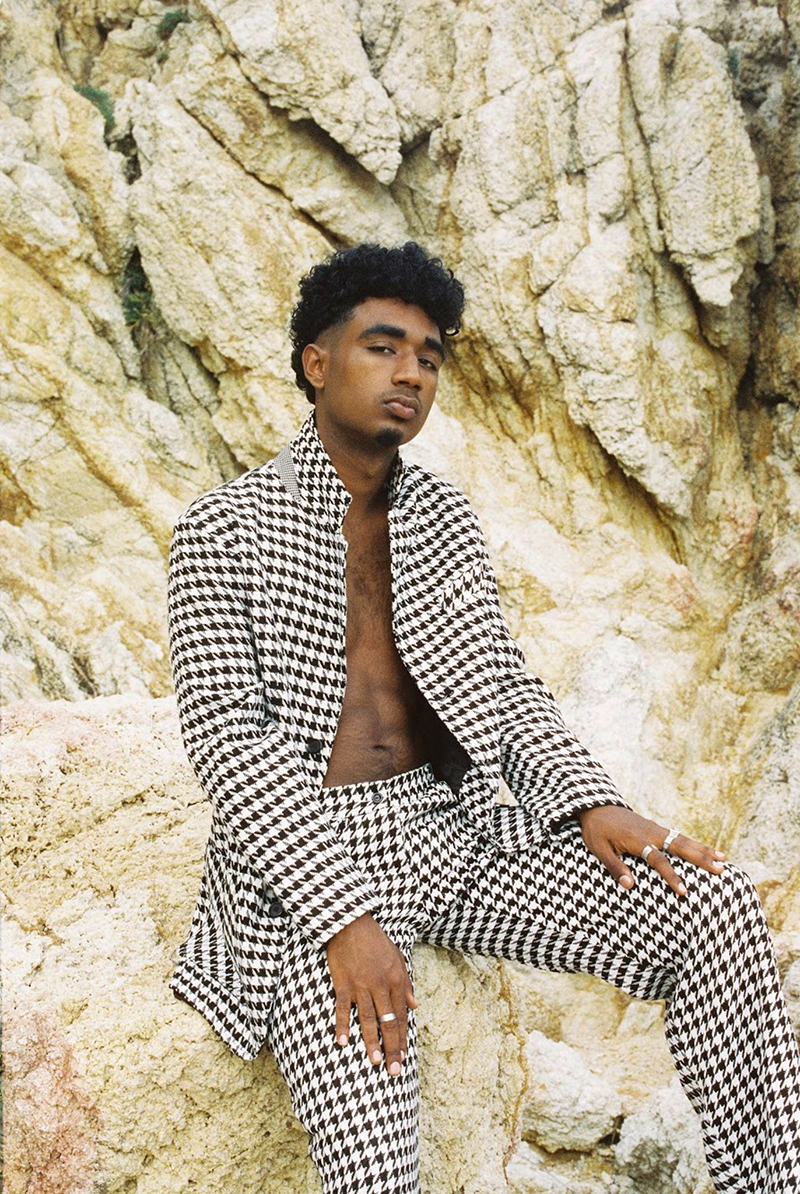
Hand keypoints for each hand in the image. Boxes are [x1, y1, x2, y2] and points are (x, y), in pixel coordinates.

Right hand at [326, 913, 416, 1075]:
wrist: (352, 923)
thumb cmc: (375, 941)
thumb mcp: (398, 958)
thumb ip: (407, 984)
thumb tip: (415, 1006)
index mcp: (396, 980)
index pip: (401, 1016)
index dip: (402, 1039)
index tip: (403, 1059)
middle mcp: (381, 985)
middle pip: (388, 1022)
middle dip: (392, 1048)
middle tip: (394, 1071)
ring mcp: (361, 985)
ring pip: (368, 1019)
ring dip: (371, 1042)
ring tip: (375, 1062)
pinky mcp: (343, 983)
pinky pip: (343, 1008)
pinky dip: (343, 1025)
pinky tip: (343, 1042)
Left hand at [577, 805, 725, 895]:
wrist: (596, 805)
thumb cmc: (596, 830)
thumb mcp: (599, 849)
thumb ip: (614, 867)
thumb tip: (630, 886)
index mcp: (637, 839)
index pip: (658, 860)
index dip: (671, 876)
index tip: (684, 892)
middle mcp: (651, 832)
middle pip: (680, 847)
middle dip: (701, 859)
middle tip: (721, 870)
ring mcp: (656, 828)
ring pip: (684, 840)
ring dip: (704, 850)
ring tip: (724, 860)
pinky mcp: (656, 827)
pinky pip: (679, 836)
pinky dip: (694, 844)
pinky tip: (706, 851)